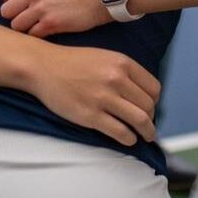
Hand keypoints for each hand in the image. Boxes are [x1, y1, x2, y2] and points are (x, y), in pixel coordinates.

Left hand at [0, 0, 109, 36]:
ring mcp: (42, 10)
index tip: (20, 4)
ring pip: (16, 25)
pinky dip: (37, 35)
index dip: (10, 0)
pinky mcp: (51, 24)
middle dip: (15, 15)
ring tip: (37, 26)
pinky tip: (47, 31)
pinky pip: (32, 35)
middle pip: (6, 11)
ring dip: (25, 27)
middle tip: (27, 17)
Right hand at [23, 43, 160, 146]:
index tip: (149, 108)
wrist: (43, 67)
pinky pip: (120, 132)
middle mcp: (116, 79)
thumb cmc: (73, 63)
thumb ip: (124, 72)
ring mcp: (104, 98)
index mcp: (123, 63)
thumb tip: (142, 94)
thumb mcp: (105, 57)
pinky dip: (129, 139)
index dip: (154, 102)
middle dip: (151, 118)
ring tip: (146, 137)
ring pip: (140, 120)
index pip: (154, 88)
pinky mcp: (91, 115)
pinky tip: (128, 139)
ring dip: (147, 132)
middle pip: (148, 106)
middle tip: (147, 126)